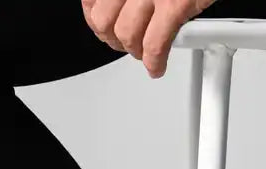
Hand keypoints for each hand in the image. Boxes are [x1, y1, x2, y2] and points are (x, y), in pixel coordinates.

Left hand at [82, 0, 214, 78]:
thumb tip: (121, 5)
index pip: (91, 1)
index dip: (96, 18)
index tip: (105, 26)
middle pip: (103, 20)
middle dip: (114, 39)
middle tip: (127, 44)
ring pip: (126, 34)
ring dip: (135, 51)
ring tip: (145, 54)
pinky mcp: (174, 5)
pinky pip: (155, 43)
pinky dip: (155, 61)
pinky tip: (157, 66)